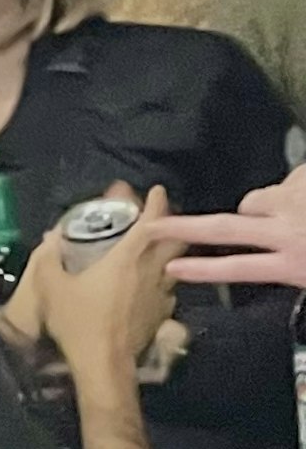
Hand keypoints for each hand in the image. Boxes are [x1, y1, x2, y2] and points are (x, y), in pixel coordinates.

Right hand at [0, 184, 177, 377]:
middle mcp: (151, 270)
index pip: (151, 221)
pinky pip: (168, 289)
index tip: (157, 191)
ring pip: (174, 264)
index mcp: (127, 257)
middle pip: (174, 239)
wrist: (104, 363)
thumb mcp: (52, 289)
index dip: (156, 202)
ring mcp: (162, 293)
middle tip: (158, 221)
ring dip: (167, 254)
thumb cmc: (79, 322)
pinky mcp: (163, 313)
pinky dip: (161, 281)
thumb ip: (49, 261)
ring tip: (153, 253)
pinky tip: (148, 288)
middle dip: (171, 225)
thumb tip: (50, 240)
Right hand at [149, 170, 305, 289]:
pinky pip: (290, 179)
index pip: (237, 268)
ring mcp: (296, 202)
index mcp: (295, 264)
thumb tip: (282, 264)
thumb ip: (295, 268)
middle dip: (184, 227)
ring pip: (255, 199)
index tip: (171, 268)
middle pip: (222, 228)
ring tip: (283, 210)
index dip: (202, 269)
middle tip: (156, 225)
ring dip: (259, 205)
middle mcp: (287, 231)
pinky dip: (294, 187)